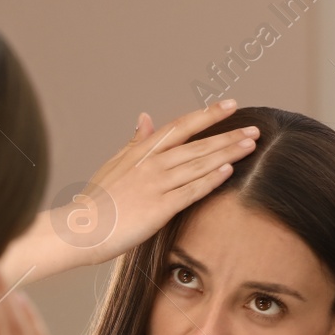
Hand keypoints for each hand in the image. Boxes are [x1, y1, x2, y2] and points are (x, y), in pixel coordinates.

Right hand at [0, 100, 258, 282]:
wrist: (79, 229)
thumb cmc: (96, 202)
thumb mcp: (114, 164)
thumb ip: (135, 142)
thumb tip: (146, 117)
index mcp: (141, 152)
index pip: (180, 126)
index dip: (206, 115)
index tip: (230, 105)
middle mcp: (150, 163)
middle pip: (196, 144)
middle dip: (227, 134)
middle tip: (255, 127)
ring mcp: (155, 184)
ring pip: (197, 163)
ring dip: (226, 152)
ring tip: (250, 144)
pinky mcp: (159, 208)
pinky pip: (190, 190)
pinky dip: (210, 178)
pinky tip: (228, 169)